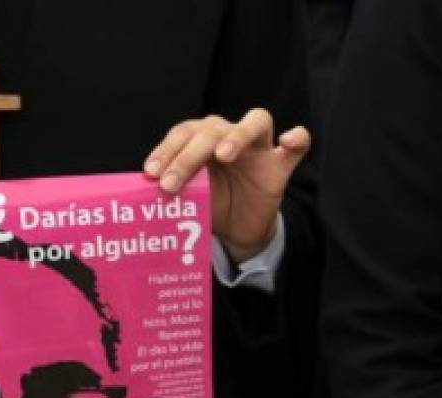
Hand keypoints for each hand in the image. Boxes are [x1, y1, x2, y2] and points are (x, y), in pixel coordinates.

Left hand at [143, 109, 309, 263]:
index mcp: (203, 139)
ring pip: (254, 123)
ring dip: (237, 136)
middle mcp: (230, 136)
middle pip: (213, 129)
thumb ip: (174, 187)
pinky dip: (297, 138)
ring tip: (223, 155)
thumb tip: (143, 189)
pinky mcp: (280, 166)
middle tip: (170, 183)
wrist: (237, 229)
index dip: (167, 149)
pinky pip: (298, 146)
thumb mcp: (189, 197)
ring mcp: (259, 148)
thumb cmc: (212, 205)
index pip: (185, 132)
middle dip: (188, 155)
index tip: (151, 173)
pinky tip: (288, 140)